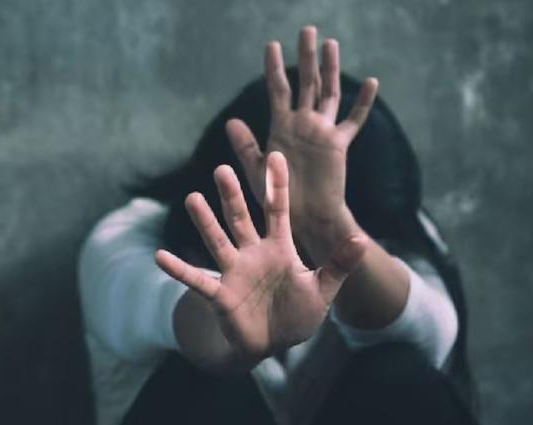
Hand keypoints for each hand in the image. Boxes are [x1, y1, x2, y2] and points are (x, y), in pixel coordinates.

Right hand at [155, 152, 365, 368]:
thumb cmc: (298, 313)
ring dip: (205, 221)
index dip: (277, 185)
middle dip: (232, 195)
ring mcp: (234, 271)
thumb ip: (338, 264)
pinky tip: (160, 256)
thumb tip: (360, 238)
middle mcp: (253, 253)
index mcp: (279, 248)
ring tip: (192, 198)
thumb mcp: (323, 289)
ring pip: (217, 240)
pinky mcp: (220, 294)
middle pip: (241, 218)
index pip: (277, 210)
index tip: (276, 156)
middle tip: (222, 169)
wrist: (275, 343)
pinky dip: (179, 269)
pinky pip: (197, 279)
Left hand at [227, 26, 377, 261]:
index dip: (274, 67)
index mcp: (281, 126)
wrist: (302, 218)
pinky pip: (353, 121)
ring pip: (328, 93)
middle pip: (306, 82)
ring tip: (331, 44)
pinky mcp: (338, 145)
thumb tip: (231, 121)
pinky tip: (371, 83)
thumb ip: (246, 145)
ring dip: (330, 69)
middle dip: (306, 56)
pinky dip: (363, 103)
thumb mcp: (256, 169)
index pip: (278, 89)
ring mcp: (322, 132)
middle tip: (307, 29)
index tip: (272, 44)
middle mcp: (303, 124)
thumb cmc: (276, 197)